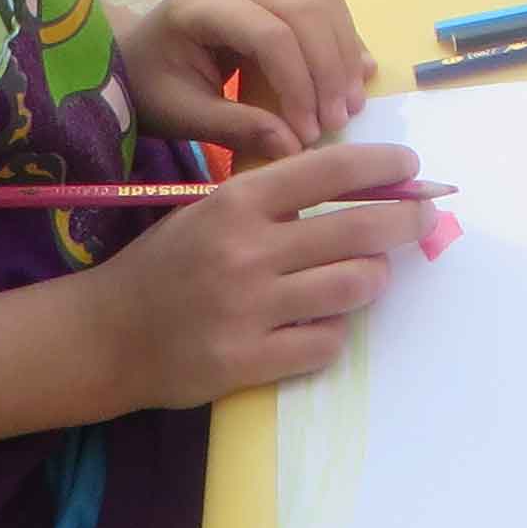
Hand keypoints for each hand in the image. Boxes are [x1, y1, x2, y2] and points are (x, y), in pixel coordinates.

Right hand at [89, 140, 428, 406]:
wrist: (104, 335)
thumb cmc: (167, 264)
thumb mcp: (213, 211)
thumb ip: (277, 200)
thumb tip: (366, 187)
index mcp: (236, 202)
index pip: (329, 170)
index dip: (383, 165)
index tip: (413, 167)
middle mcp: (246, 250)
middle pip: (360, 229)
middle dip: (406, 220)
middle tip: (422, 218)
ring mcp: (248, 309)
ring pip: (354, 287)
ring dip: (371, 279)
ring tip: (364, 275)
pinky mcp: (246, 362)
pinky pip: (326, 343)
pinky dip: (332, 331)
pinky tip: (319, 324)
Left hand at [118, 0, 371, 156]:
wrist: (139, 57)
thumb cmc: (154, 86)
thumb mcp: (184, 115)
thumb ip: (237, 128)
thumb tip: (294, 148)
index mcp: (201, 1)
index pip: (270, 35)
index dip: (298, 84)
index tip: (309, 133)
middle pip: (305, 9)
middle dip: (328, 68)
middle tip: (338, 119)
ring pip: (323, 0)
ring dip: (343, 53)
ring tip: (350, 103)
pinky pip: (324, 3)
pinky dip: (343, 40)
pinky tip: (355, 75)